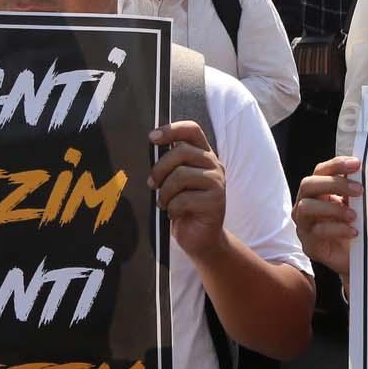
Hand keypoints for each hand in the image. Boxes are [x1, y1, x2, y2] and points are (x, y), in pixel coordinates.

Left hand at [149, 121, 225, 258]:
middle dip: (160, 168)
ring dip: (166, 192)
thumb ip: (170, 165)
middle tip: (152, 184)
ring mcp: (218, 182)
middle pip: (181, 152)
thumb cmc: (183, 208)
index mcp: (203, 156)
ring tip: (165, 203)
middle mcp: (214, 165)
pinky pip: (184, 199)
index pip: (192, 130)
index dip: (171, 129)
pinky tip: (176, 214)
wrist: (201, 238)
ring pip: (181, 175)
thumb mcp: (174, 182)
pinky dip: (173, 208)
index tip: (152, 138)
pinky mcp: (216, 201)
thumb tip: (150, 150)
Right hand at [293, 157, 361, 277]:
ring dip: (332, 208)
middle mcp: (306, 204)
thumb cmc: (356, 227)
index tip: (357, 164)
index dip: (336, 164)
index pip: (321, 171)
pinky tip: (354, 231)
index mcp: (318, 191)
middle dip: (333, 184)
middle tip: (358, 190)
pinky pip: (317, 232)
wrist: (356, 259)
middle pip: (308, 184)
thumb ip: (357, 189)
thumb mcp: (358, 205)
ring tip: (354, 215)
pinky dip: (337, 229)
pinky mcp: (309, 245)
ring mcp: (304, 225)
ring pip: (306, 207)